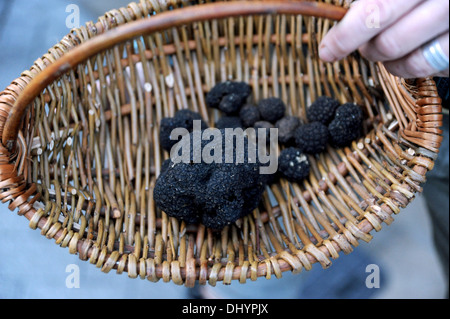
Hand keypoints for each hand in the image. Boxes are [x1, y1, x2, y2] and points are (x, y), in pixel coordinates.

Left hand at [319, 0, 448, 77]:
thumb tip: (346, 13)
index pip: (374, 11)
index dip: (345, 35)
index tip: (327, 50)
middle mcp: (445, 1)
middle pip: (388, 42)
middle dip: (365, 51)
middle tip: (360, 49)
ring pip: (410, 63)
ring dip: (388, 63)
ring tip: (386, 50)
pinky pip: (434, 69)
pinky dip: (414, 66)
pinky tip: (412, 52)